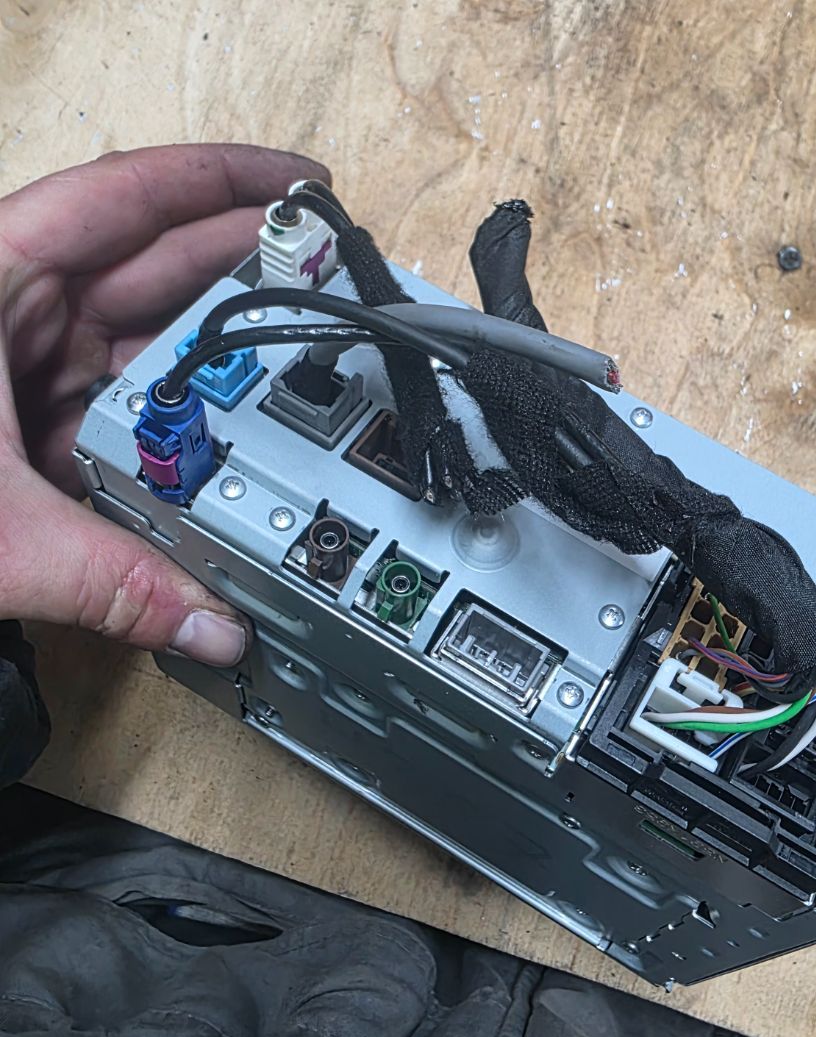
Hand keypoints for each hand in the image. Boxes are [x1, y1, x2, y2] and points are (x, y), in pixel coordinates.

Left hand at [0, 144, 329, 664]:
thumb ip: (109, 579)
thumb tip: (209, 622)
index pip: (127, 201)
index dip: (222, 181)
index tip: (298, 184)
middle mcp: (14, 312)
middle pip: (156, 267)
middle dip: (247, 269)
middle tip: (331, 282)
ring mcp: (26, 367)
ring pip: (147, 341)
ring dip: (222, 355)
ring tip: (301, 361)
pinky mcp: (31, 421)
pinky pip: (128, 404)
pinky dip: (180, 420)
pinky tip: (233, 433)